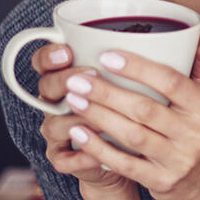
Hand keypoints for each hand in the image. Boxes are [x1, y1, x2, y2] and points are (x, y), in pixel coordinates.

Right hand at [32, 44, 126, 189]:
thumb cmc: (128, 110)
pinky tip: (98, 154)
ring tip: (99, 117)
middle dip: (65, 80)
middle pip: (46, 87)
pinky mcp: (64, 158)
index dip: (48, 56)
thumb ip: (129, 65)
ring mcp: (57, 132)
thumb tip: (156, 40)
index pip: (43, 62)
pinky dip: (81, 155)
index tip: (67, 51)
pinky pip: (63, 158)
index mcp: (66, 79)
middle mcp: (56, 104)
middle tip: (90, 75)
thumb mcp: (129, 83)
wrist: (125, 154)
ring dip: (75, 120)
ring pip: (53, 124)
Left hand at [60, 20, 199, 199]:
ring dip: (98, 117)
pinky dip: (100, 149)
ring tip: (71, 100)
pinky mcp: (160, 181)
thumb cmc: (195, 128)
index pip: (172, 82)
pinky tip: (79, 133)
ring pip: (132, 135)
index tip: (107, 56)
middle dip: (106, 93)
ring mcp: (177, 160)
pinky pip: (125, 164)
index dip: (139, 69)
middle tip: (76, 79)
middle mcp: (194, 133)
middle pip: (145, 109)